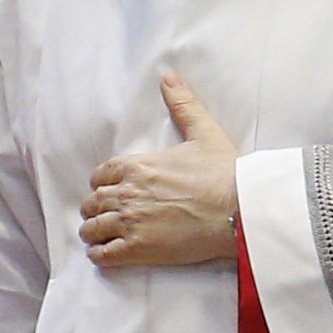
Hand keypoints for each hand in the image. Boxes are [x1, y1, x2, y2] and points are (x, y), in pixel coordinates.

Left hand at [83, 74, 242, 271]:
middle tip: (104, 216)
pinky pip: (103, 255)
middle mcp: (126, 193)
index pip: (100, 176)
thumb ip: (183, 105)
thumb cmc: (225, 172)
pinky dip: (100, 255)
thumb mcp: (204, 132)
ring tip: (101, 237)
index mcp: (136, 166)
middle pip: (93, 203)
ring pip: (92, 229)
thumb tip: (169, 77)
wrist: (241, 209)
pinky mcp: (137, 249)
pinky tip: (106, 254)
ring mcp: (129, 222)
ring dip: (93, 232)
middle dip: (96, 208)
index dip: (102, 184)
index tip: (109, 191)